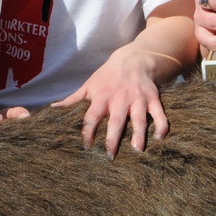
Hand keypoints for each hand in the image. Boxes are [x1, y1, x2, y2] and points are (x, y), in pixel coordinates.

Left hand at [53, 46, 168, 157]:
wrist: (133, 59)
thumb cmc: (107, 76)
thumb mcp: (89, 85)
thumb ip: (73, 99)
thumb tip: (53, 108)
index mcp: (102, 97)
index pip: (92, 117)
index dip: (88, 131)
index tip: (87, 147)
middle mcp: (120, 99)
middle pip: (116, 121)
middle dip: (113, 139)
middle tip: (111, 156)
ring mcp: (138, 99)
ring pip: (139, 119)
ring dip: (139, 134)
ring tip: (137, 150)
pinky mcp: (153, 99)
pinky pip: (159, 114)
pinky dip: (161, 125)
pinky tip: (159, 138)